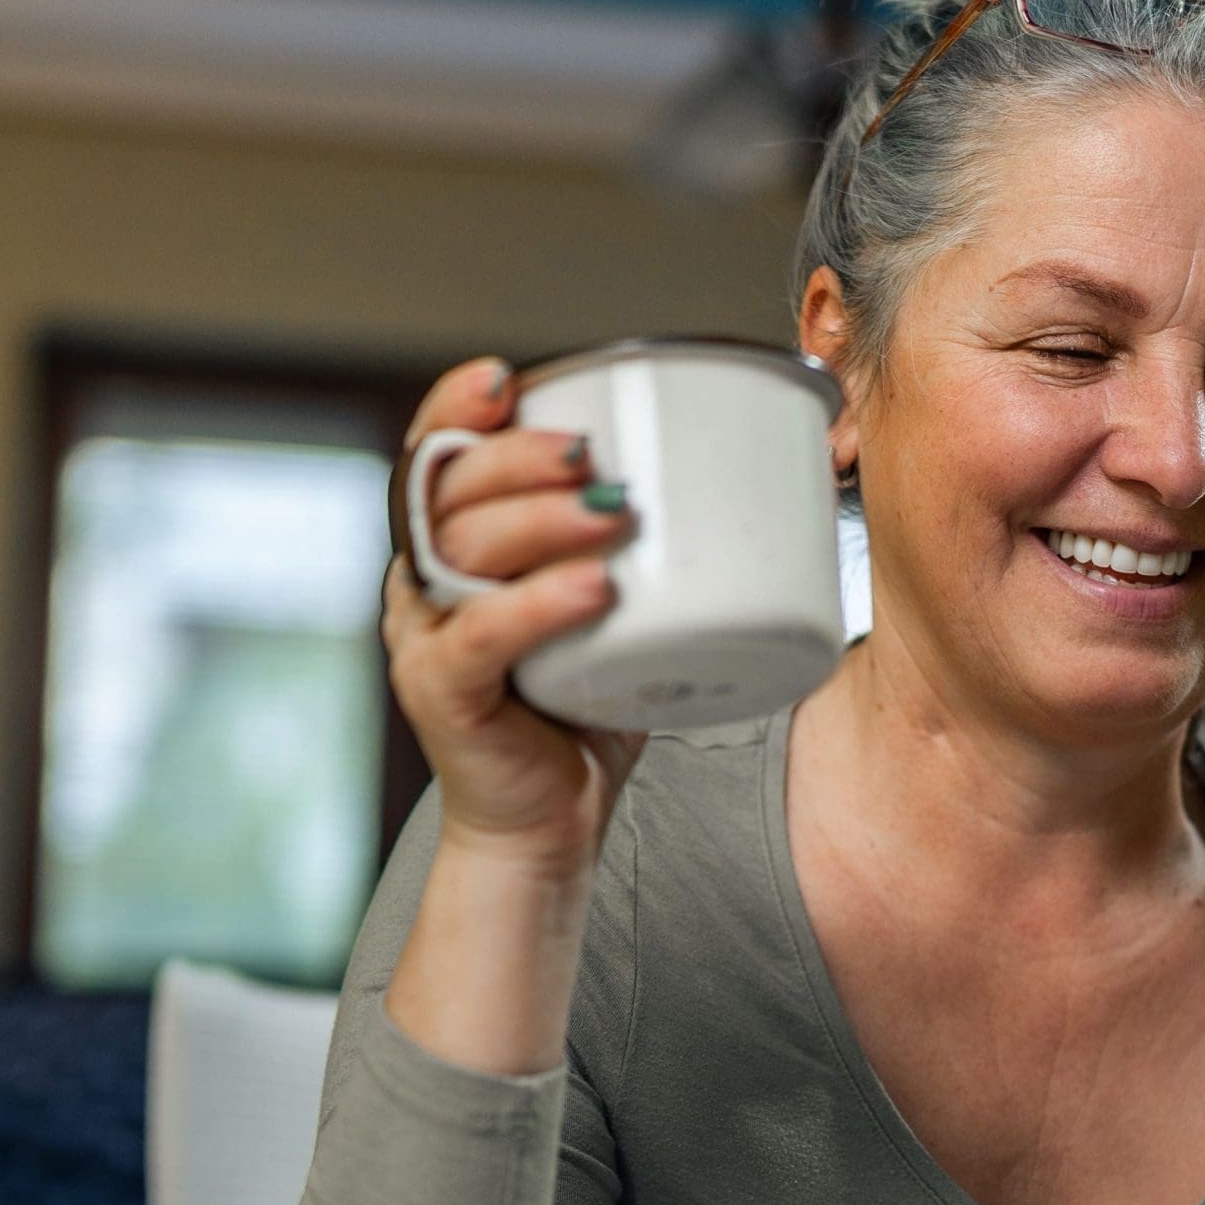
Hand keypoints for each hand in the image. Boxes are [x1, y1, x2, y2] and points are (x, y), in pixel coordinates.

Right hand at [385, 357, 646, 877]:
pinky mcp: (440, 695)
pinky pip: (477, 640)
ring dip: (539, 523)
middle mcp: (425, 581)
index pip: (439, 452)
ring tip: (615, 516)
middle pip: (451, 490)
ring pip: (461, 554)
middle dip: (521, 460)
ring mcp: (425, 637)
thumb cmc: (589, 710)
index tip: (510, 379)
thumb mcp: (621, 608)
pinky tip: (593, 592)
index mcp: (454, 544)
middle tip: (595, 459)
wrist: (549, 824)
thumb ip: (656, 544)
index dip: (460, 405)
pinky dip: (536, 608)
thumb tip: (779, 469)